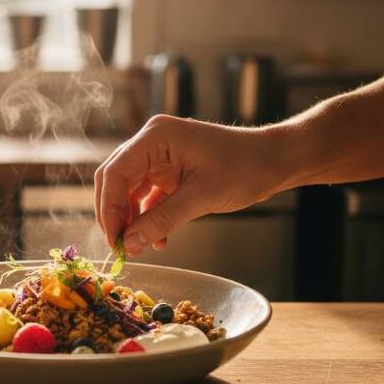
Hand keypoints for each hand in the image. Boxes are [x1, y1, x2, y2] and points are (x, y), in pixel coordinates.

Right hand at [94, 115, 288, 255]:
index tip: (114, 240)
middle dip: (116, 215)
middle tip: (121, 247)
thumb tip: (129, 244)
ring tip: (139, 247)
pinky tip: (157, 240)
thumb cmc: (244, 168)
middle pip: (116, 180)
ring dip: (131, 219)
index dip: (109, 208)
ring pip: (129, 190)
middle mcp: (152, 142)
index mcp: (156, 137)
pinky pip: (147, 195)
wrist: (274, 161)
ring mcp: (159, 155)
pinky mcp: (169, 170)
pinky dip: (148, 217)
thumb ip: (162, 220)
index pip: (116, 172)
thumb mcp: (201, 197)